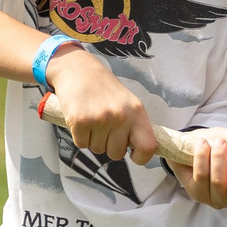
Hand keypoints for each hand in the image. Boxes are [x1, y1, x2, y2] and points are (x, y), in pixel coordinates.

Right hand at [41, 48, 157, 163]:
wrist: (78, 70)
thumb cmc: (103, 88)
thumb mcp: (127, 103)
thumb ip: (134, 125)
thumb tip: (137, 151)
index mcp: (136, 111)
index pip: (148, 147)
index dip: (141, 157)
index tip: (133, 154)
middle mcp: (120, 116)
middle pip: (117, 154)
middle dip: (109, 145)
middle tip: (104, 127)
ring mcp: (100, 119)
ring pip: (98, 150)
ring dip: (93, 139)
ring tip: (92, 119)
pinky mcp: (80, 121)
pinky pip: (81, 144)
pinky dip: (79, 136)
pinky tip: (81, 120)